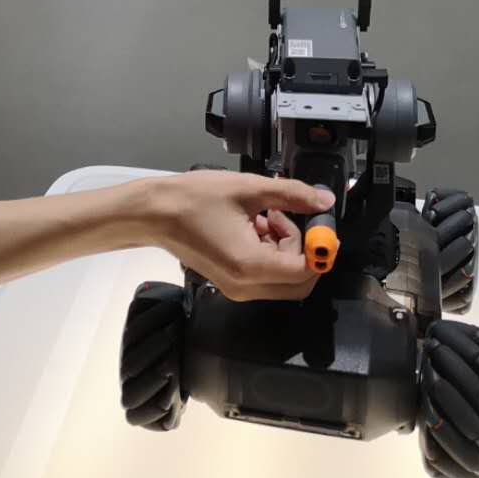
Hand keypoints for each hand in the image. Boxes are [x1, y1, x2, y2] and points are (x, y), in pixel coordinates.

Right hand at [143, 172, 334, 301]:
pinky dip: (269, 251)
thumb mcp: (249, 188)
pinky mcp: (230, 283)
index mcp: (251, 265)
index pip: (305, 270)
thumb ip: (292, 194)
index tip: (317, 221)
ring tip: (264, 215)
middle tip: (288, 217)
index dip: (319, 248)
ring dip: (284, 246)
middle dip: (303, 249)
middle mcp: (246, 286)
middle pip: (299, 282)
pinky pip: (265, 275)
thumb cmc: (195, 199)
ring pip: (283, 277)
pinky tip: (253, 225)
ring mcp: (237, 288)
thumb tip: (324, 200)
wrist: (154, 213)